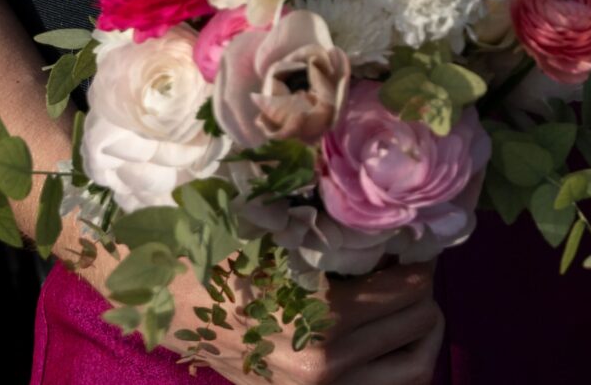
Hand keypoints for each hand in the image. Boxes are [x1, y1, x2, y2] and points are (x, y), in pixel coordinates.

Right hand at [155, 261, 443, 384]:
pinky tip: (386, 335)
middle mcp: (326, 367)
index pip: (412, 290)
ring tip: (412, 306)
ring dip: (421, 333)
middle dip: (424, 291)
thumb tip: (403, 220)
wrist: (167, 299)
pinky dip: (394, 362)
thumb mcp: (287, 237)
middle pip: (419, 324)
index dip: (420, 261)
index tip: (414, 245)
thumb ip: (344, 236)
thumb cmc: (226, 253)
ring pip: (413, 370)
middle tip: (413, 268)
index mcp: (323, 320)